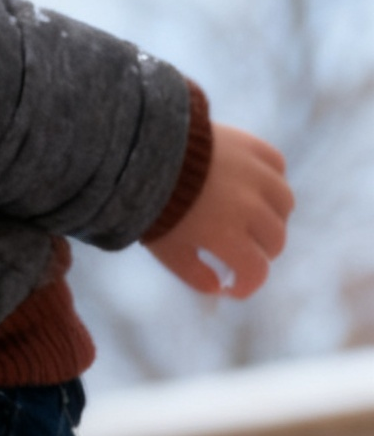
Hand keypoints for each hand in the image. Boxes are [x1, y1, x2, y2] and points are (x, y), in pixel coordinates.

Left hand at [146, 125, 292, 298]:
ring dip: (273, 220)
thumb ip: (195, 274)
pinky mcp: (256, 148)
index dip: (247, 286)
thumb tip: (219, 288)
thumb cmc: (155, 210)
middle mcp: (249, 206)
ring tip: (252, 223)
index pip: (256, 270)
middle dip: (261, 254)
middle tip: (242, 255)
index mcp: (226, 235)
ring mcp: (257, 174)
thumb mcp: (168, 251)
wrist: (150, 157)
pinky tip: (254, 191)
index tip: (234, 287)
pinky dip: (271, 185)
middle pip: (276, 240)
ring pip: (285, 205)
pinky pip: (279, 170)